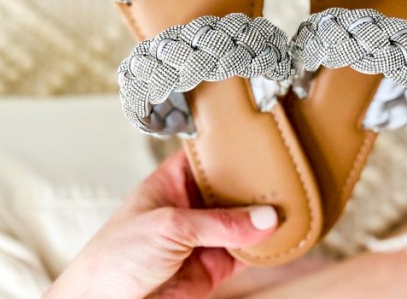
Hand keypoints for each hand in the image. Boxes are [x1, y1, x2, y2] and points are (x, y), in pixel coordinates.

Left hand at [45, 151, 277, 298]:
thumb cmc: (113, 258)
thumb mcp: (168, 227)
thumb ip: (218, 223)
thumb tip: (263, 219)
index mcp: (172, 182)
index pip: (208, 156)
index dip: (232, 147)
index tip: (262, 139)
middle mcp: (190, 206)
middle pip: (232, 189)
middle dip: (257, 185)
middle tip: (287, 177)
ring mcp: (203, 237)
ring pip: (244, 223)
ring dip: (265, 218)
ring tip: (293, 206)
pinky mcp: (213, 267)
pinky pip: (246, 254)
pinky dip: (265, 249)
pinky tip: (281, 239)